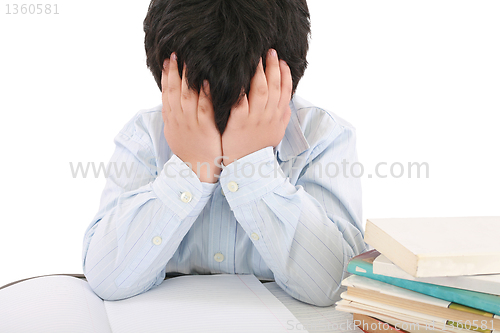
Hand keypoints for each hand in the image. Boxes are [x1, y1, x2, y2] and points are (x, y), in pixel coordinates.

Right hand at [161, 53, 221, 182]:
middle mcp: (178, 119)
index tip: (167, 60)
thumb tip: (171, 100)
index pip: (166, 93)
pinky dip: (204, 94)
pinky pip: (204, 108)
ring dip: (188, 77)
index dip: (166, 75)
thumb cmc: (190, 151)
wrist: (196, 171)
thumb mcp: (176, 133)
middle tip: (176, 53)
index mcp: (171, 120)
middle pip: (174, 91)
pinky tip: (206, 80)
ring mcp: (191, 124)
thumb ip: (174, 116)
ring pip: (187, 96)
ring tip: (190, 59)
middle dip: (175, 71)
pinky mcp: (205, 129)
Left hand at [221, 49, 291, 165]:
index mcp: (277, 118)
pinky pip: (239, 102)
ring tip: (256, 58)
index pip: (285, 92)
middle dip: (273, 67)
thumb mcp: (276, 134)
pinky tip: (236, 76)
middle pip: (274, 87)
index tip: (282, 61)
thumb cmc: (259, 149)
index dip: (285, 75)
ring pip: (259, 91)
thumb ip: (282, 118)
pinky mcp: (238, 123)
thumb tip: (287, 105)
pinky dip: (238, 89)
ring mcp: (253, 119)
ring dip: (258, 72)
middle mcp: (268, 116)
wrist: (247, 167)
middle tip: (270, 52)